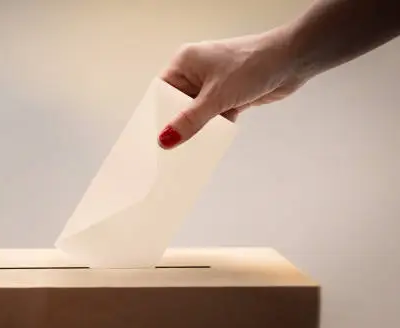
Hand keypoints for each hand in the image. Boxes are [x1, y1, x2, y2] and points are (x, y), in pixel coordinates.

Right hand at [158, 29, 307, 148]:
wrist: (292, 60)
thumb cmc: (253, 64)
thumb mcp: (216, 97)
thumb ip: (190, 121)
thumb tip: (166, 140)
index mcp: (185, 62)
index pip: (161, 92)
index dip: (156, 114)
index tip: (152, 137)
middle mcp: (196, 72)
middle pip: (178, 104)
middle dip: (177, 125)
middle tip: (169, 150)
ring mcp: (213, 83)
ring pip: (197, 112)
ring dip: (197, 129)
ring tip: (187, 151)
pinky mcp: (229, 94)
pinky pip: (213, 116)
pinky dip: (213, 128)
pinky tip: (209, 144)